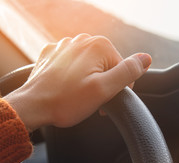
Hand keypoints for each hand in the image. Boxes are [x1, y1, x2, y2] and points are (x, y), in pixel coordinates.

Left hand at [4, 34, 151, 130]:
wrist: (32, 106)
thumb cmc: (66, 101)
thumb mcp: (104, 90)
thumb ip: (128, 72)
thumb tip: (146, 58)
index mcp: (98, 46)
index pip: (123, 68)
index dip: (118, 89)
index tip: (105, 103)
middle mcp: (82, 40)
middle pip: (106, 65)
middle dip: (103, 84)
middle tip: (90, 101)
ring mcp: (65, 45)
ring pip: (89, 65)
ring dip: (88, 80)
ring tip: (76, 96)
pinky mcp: (52, 54)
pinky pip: (72, 64)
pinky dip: (73, 76)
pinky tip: (65, 88)